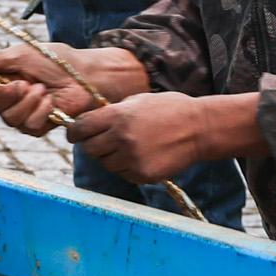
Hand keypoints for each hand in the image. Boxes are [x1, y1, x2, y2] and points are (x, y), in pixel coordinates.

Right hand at [0, 42, 140, 134]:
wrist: (84, 76)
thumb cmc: (55, 61)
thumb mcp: (24, 55)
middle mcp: (5, 98)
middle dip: (4, 95)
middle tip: (22, 83)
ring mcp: (19, 114)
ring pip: (9, 119)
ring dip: (28, 102)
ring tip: (43, 89)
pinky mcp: (36, 126)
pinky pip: (29, 126)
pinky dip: (41, 112)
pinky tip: (51, 102)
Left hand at [67, 90, 258, 184]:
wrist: (200, 128)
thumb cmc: (170, 109)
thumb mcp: (138, 101)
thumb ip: (113, 113)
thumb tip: (90, 123)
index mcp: (117, 116)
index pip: (80, 128)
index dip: (75, 132)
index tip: (75, 135)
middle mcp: (121, 138)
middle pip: (90, 149)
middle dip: (94, 145)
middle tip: (104, 142)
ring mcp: (131, 158)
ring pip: (106, 164)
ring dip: (112, 157)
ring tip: (130, 147)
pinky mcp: (142, 174)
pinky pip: (123, 174)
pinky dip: (127, 167)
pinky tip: (142, 156)